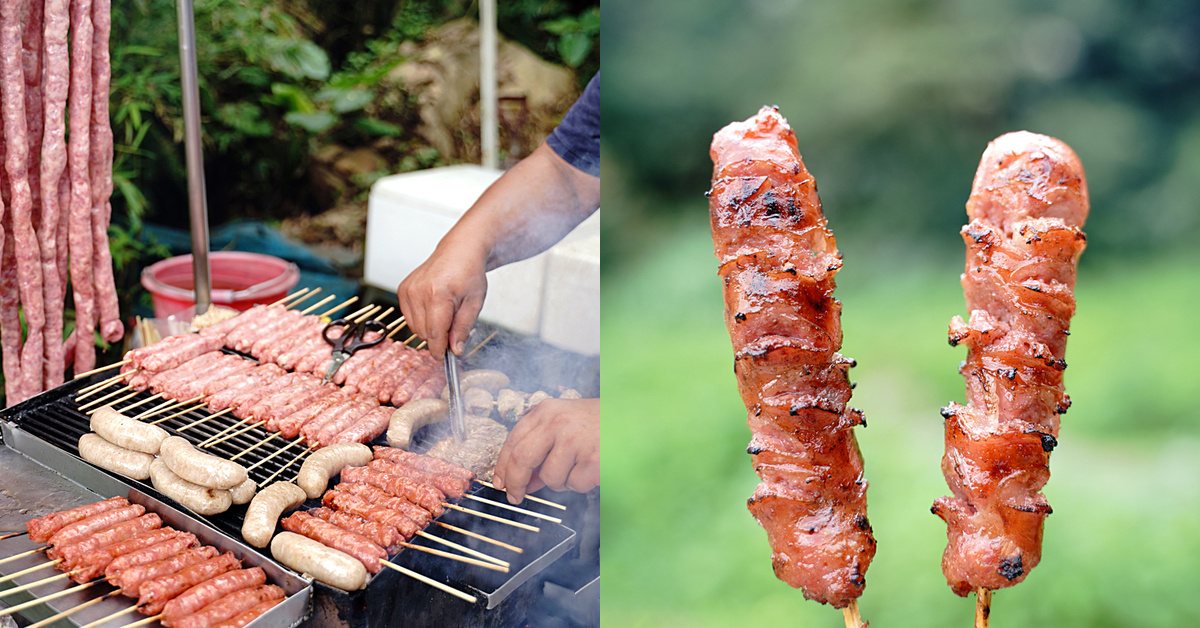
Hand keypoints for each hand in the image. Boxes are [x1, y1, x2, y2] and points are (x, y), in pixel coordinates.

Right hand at [396, 238, 487, 359]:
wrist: (459, 251)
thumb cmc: (469, 273)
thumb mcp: (475, 303)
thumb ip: (463, 329)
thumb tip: (456, 350)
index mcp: (438, 294)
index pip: (434, 334)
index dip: (440, 350)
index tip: (445, 358)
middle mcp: (418, 291)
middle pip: (424, 333)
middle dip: (439, 336)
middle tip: (453, 325)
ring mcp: (408, 290)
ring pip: (415, 328)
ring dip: (430, 328)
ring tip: (445, 312)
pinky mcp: (403, 289)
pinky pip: (409, 317)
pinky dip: (422, 318)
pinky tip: (434, 307)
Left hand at [492, 398, 598, 503]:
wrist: (635, 417)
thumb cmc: (599, 421)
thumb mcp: (565, 424)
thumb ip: (542, 446)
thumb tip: (525, 480)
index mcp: (547, 410)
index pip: (513, 441)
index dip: (503, 466)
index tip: (501, 483)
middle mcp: (558, 423)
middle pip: (522, 460)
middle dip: (516, 483)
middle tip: (517, 497)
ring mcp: (575, 441)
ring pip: (550, 478)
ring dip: (560, 481)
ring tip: (578, 465)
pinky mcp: (592, 460)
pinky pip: (574, 484)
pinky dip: (581, 483)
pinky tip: (592, 467)